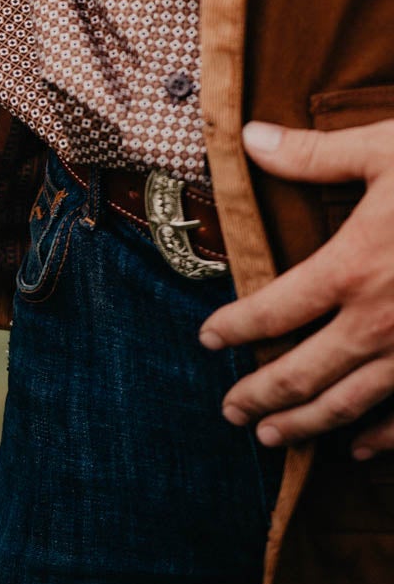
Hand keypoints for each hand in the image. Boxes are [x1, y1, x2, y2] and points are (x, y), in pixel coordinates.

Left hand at [200, 119, 393, 458]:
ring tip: (271, 436)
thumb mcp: (383, 152)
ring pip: (350, 402)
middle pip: (303, 371)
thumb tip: (249, 137)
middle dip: (260, 393)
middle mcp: (380, 322)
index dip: (235, 327)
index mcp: (353, 267)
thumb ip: (312, 155)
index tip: (207, 340)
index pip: (275, 309)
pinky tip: (356, 446)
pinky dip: (379, 437)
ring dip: (306, 423)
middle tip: (229, 410)